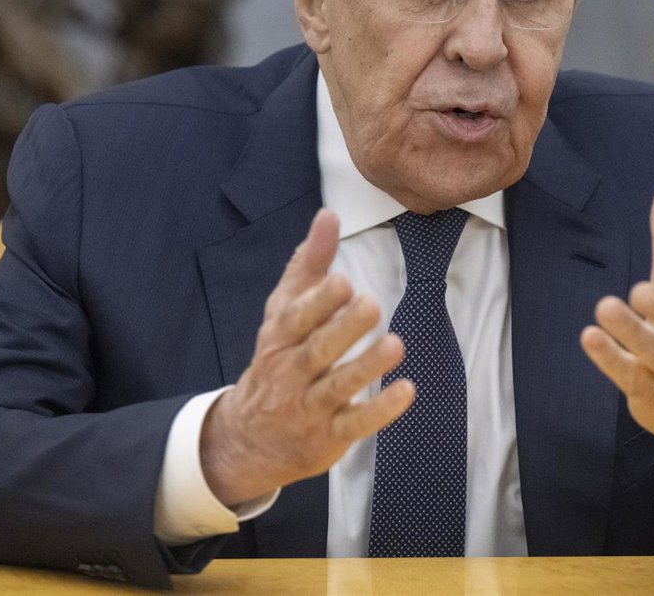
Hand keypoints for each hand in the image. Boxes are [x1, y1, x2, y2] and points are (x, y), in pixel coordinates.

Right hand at [199, 209, 414, 505]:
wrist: (248, 439)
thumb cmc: (277, 360)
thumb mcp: (283, 311)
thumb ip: (308, 265)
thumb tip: (328, 215)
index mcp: (280, 337)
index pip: (297, 317)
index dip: (319, 301)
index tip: (343, 280)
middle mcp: (291, 371)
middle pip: (317, 350)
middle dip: (342, 328)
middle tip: (371, 304)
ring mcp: (308, 406)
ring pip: (337, 386)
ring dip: (366, 366)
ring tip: (396, 345)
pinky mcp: (329, 436)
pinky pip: (355, 423)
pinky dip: (380, 409)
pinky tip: (405, 390)